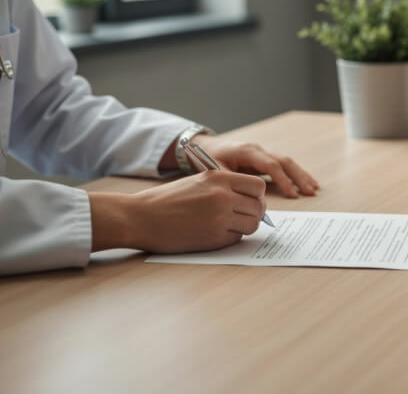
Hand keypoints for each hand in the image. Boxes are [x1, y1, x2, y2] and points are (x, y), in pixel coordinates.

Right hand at [91, 170, 267, 252]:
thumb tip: (251, 199)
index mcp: (219, 178)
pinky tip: (215, 233)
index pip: (258, 186)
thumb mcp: (197, 181)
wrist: (139, 217)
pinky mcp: (214, 238)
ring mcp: (219, 218)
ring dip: (245, 227)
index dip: (257, 195)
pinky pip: (237, 238)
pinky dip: (231, 237)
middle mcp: (223, 196)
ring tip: (229, 225)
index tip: (250, 201)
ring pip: (252, 224)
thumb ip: (224, 187)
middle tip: (243, 217)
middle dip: (254, 213)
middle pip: (259, 207)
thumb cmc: (166, 200)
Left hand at [192, 135, 318, 197]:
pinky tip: (304, 183)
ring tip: (313, 188)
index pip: (271, 165)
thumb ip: (231, 183)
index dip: (283, 180)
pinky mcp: (262, 160)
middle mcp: (258, 150)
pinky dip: (294, 174)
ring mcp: (262, 154)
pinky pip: (282, 166)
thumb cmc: (208, 158)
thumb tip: (249, 200)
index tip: (292, 195)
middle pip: (285, 161)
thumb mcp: (215, 170)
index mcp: (247, 152)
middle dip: (298, 176)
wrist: (203, 145)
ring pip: (287, 162)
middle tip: (310, 191)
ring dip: (300, 175)